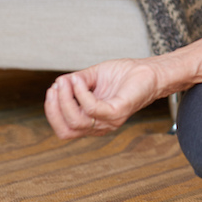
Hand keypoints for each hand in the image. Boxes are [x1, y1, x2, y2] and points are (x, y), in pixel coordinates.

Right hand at [44, 59, 160, 138]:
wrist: (149, 71)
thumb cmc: (125, 75)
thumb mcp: (92, 76)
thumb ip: (75, 82)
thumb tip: (58, 84)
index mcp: (92, 120)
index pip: (63, 129)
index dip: (52, 111)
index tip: (52, 89)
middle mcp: (99, 125)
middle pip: (66, 131)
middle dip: (54, 109)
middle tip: (55, 87)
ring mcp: (109, 121)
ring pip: (76, 121)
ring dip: (65, 99)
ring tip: (67, 81)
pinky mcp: (118, 112)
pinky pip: (92, 109)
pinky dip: (81, 93)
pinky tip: (80, 81)